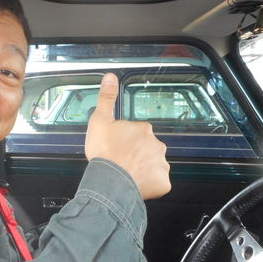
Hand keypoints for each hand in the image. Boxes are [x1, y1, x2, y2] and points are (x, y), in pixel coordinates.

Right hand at [85, 73, 170, 199]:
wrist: (108, 181)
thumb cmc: (104, 153)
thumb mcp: (99, 120)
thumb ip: (106, 98)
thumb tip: (110, 77)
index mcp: (143, 129)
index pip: (137, 133)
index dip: (125, 140)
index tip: (116, 147)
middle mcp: (157, 145)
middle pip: (147, 148)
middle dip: (137, 154)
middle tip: (121, 161)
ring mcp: (161, 165)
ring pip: (153, 165)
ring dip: (143, 168)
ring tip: (127, 174)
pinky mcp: (162, 183)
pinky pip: (158, 182)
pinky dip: (149, 184)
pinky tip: (136, 183)